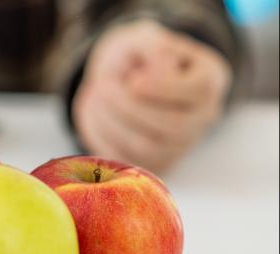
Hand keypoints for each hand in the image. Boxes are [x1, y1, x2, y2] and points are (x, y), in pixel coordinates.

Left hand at [73, 19, 230, 171]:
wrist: (124, 80)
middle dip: (128, 106)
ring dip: (111, 123)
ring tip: (94, 98)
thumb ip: (150, 49)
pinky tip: (94, 115)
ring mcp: (181, 146)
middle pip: (173, 125)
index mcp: (210, 81)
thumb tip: (143, 82)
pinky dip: (102, 138)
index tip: (132, 79)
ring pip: (146, 147)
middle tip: (102, 86)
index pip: (198, 90)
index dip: (161, 87)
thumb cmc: (138, 57)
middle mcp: (203, 118)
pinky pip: (126, 161)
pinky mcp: (154, 164)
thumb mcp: (145, 39)